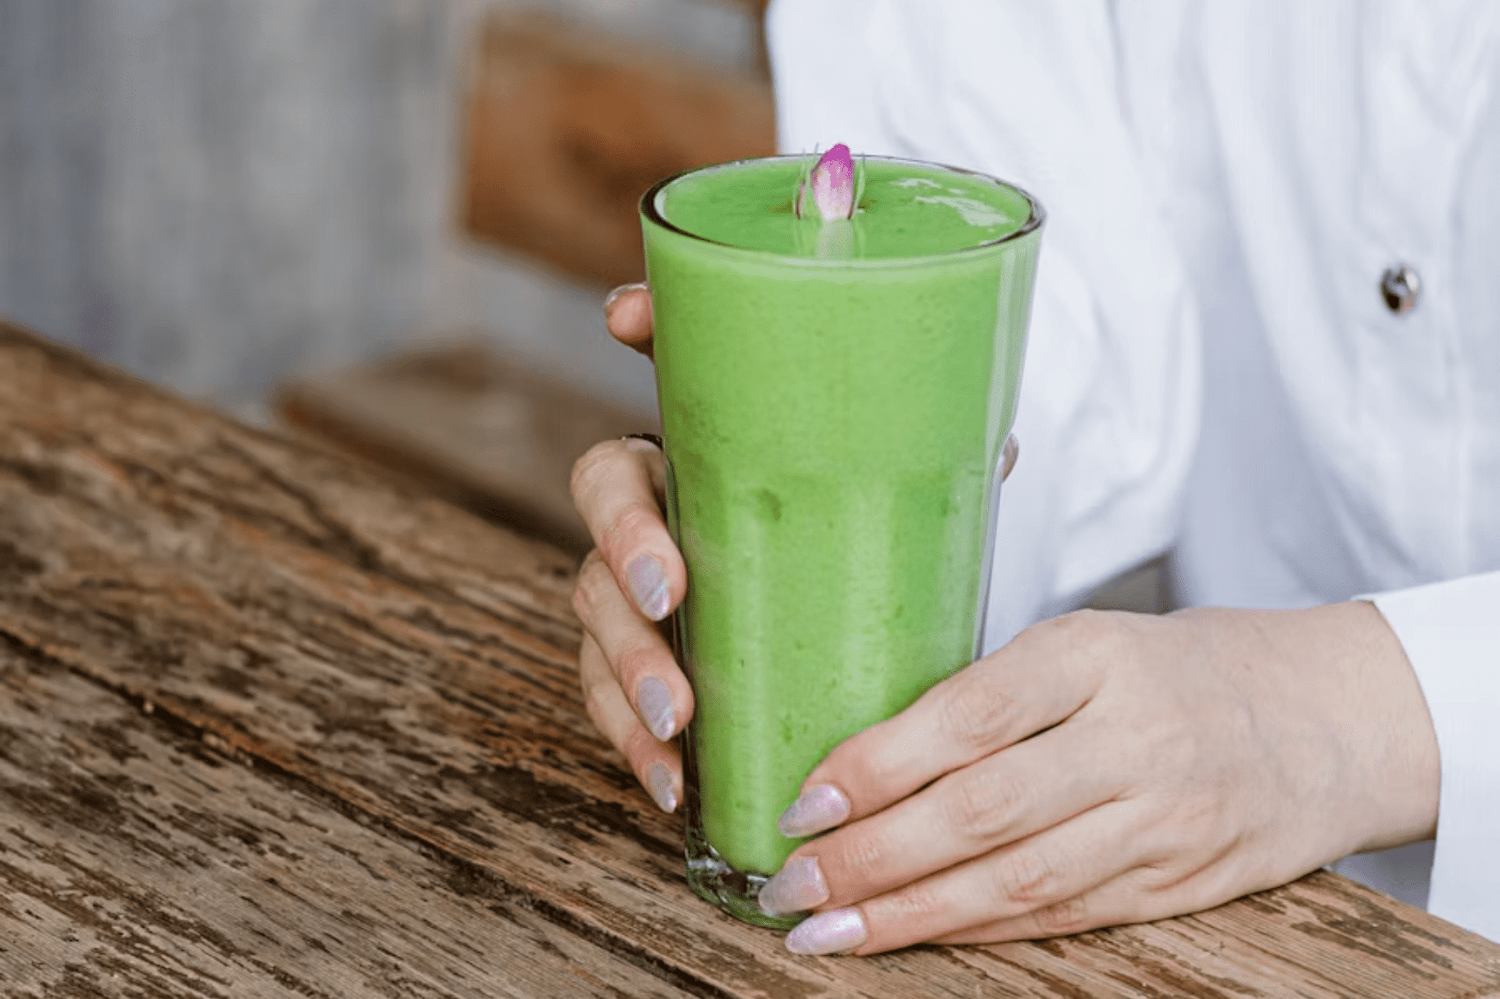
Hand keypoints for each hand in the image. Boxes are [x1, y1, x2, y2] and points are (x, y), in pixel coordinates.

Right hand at [572, 281, 1018, 819]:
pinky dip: (632, 742)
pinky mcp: (643, 662)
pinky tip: (671, 781)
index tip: (625, 322)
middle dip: (623, 536)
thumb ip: (938, 463)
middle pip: (603, 492)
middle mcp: (662, 497)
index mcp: (715, 435)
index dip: (637, 327)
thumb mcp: (903, 491)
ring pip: (594, 606)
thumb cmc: (867, 533)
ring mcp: (641, 582)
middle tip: (668, 590)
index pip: (662, 361)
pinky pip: (610, 698)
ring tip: (677, 720)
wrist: (855, 616)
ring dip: (624, 664)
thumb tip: (1002, 448)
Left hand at [755, 602, 1439, 953]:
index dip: (879, 765)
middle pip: (984, 811)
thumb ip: (992, 694)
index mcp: (1096, 655)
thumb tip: (862, 758)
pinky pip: (1060, 916)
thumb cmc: (1176, 668)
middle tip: (790, 882)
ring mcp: (1162, 821)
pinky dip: (975, 932)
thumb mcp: (1088, 643)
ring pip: (1016, 881)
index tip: (804, 801)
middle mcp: (1133, 738)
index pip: (971, 714)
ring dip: (909, 915)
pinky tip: (908, 939)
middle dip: (874, 856)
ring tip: (825, 932)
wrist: (1324, 718)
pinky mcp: (1178, 886)